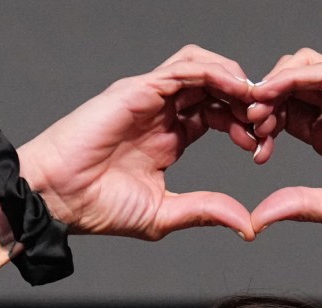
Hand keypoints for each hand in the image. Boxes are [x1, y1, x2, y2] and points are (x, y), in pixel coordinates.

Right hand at [16, 46, 270, 240]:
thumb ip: (204, 211)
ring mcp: (149, 97)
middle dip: (246, 102)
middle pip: (215, 87)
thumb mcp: (163, 215)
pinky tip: (236, 90)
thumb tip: (246, 225)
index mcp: (168, 137)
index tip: (261, 147)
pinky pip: (186, 68)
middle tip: (266, 125)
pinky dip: (215, 73)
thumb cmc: (95, 207)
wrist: (55, 197)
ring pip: (204, 67)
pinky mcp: (138, 89)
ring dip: (234, 80)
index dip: (243, 125)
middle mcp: (160, 111)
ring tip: (255, 103)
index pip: (216, 114)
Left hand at [245, 50, 321, 232]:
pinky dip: (290, 76)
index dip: (263, 128)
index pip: (285, 117)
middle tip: (248, 127)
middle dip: (261, 104)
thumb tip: (258, 219)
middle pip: (287, 89)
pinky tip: (272, 93)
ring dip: (272, 85)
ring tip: (257, 109)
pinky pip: (319, 71)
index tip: (253, 152)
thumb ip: (301, 205)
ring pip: (299, 70)